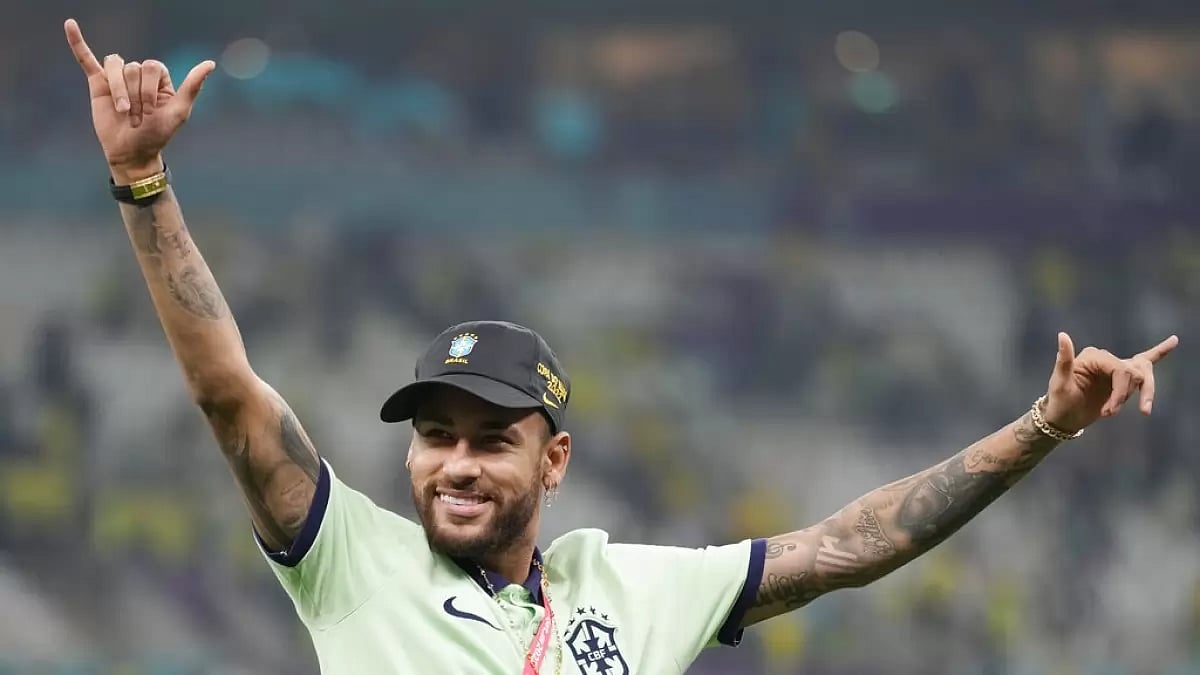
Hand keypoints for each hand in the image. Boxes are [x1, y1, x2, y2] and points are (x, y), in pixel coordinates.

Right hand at [64, 18, 214, 180]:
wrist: (132, 152)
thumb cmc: (157, 134)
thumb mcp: (179, 111)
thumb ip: (192, 86)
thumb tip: (210, 63)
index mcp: (158, 78)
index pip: (151, 67)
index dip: (149, 89)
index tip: (151, 112)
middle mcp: (138, 75)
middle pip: (133, 68)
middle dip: (134, 95)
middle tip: (136, 117)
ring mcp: (117, 77)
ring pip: (115, 66)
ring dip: (119, 91)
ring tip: (123, 112)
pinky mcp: (98, 83)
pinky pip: (86, 59)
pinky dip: (77, 42)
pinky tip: (70, 25)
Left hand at [1042, 332, 1178, 432]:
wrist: (1063, 417)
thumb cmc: (1060, 401)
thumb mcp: (1060, 383)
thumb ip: (1064, 360)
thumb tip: (1062, 335)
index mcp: (1093, 356)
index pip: (1121, 370)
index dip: (1120, 392)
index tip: (1110, 411)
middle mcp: (1105, 358)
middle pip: (1135, 371)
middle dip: (1127, 395)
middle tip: (1111, 413)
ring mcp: (1115, 366)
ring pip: (1142, 374)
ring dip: (1141, 395)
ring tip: (1137, 411)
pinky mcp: (1122, 377)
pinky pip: (1145, 361)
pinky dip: (1159, 352)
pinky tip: (1174, 341)